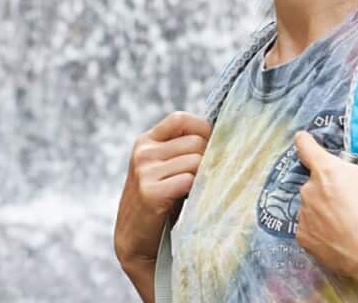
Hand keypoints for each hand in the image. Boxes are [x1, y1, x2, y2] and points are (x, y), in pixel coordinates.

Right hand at [114, 111, 211, 268]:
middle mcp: (143, 153)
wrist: (135, 238)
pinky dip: (197, 190)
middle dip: (209, 158)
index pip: (180, 119)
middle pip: (195, 142)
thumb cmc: (158, 202)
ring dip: (205, 177)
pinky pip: (189, 181)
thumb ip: (180, 151)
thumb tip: (222, 138)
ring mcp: (145, 172)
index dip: (202, 129)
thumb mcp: (162, 168)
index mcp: (145, 142)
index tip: (213, 147)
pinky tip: (193, 200)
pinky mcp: (151, 193)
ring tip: (200, 191)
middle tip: (210, 177)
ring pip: (196, 161)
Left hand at [293, 131, 357, 298]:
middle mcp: (308, 189)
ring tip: (348, 223)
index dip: (305, 141)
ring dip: (325, 211)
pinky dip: (321, 232)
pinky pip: (310, 230)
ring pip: (313, 207)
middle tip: (352, 201)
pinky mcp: (303, 237)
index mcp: (326, 170)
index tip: (304, 139)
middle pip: (316, 182)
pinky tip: (339, 237)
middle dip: (330, 188)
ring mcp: (304, 215)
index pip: (305, 146)